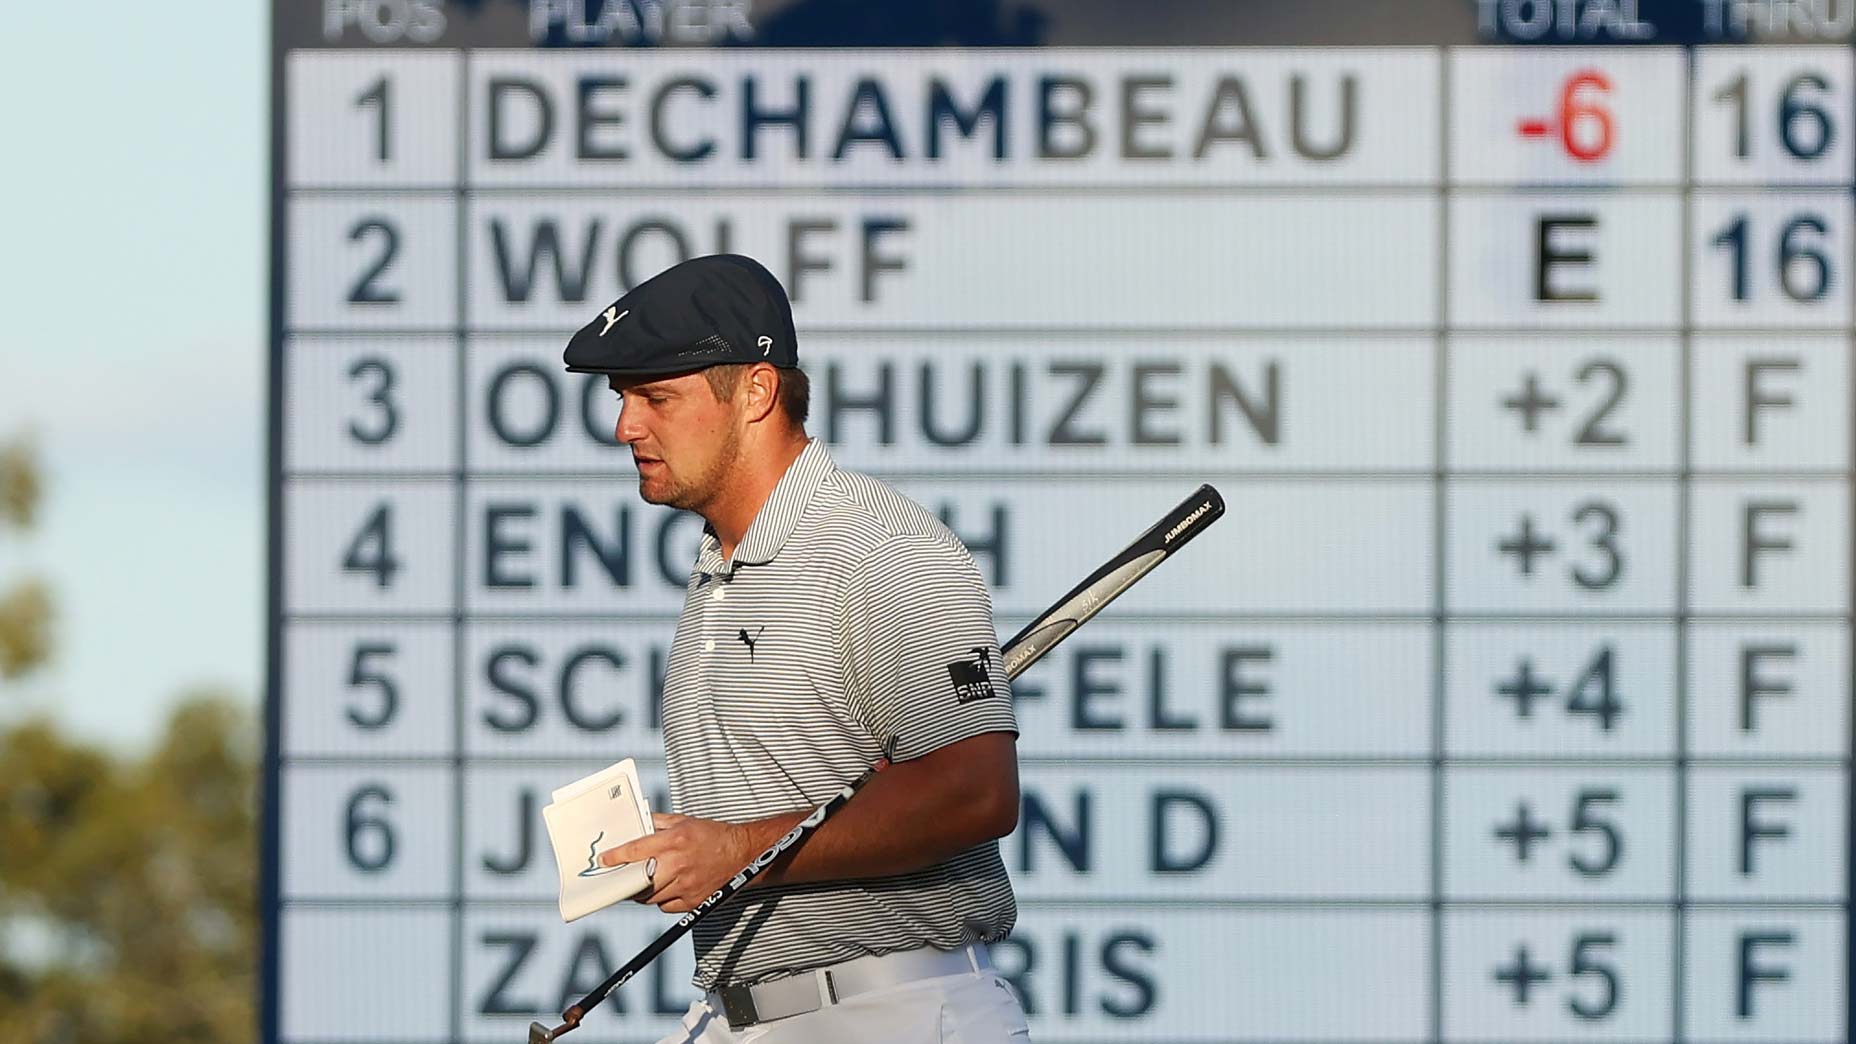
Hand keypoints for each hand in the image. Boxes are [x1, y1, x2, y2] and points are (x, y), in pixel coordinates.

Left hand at [596, 812, 755, 913]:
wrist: (743, 853)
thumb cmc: (715, 836)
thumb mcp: (685, 821)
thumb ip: (658, 823)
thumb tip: (638, 824)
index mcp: (675, 841)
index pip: (635, 850)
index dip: (616, 857)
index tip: (604, 860)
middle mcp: (678, 864)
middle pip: (639, 880)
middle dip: (626, 881)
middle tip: (620, 878)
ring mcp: (686, 885)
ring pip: (650, 897)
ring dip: (642, 892)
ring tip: (641, 884)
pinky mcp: (693, 900)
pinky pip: (665, 906)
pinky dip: (660, 900)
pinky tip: (663, 890)